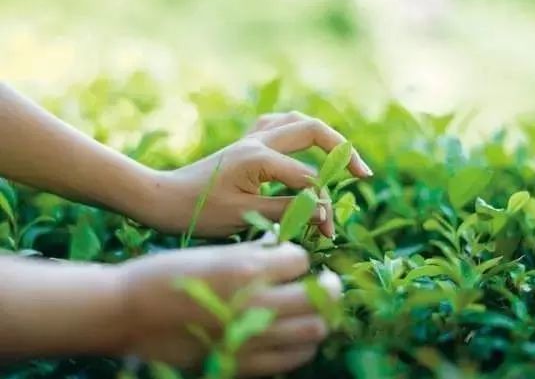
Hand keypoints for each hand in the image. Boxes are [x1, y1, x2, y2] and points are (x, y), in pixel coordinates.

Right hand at [118, 236, 341, 375]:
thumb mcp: (212, 253)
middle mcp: (255, 304)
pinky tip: (290, 333)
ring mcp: (251, 338)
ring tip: (309, 308)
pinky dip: (300, 344)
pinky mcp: (241, 364)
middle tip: (324, 281)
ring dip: (318, 316)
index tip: (289, 259)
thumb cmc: (165, 274)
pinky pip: (292, 358)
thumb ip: (253, 256)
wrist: (125, 313)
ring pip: (314, 330)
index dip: (297, 257)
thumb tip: (283, 254)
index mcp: (246, 269)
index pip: (299, 259)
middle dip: (327, 285)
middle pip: (321, 296)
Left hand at [142, 112, 371, 236]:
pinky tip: (303, 146)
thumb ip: (287, 211)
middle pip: (313, 130)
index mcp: (259, 158)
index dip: (323, 207)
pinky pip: (278, 125)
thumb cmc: (197, 211)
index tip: (328, 232)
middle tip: (361, 175)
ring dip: (322, 136)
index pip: (308, 179)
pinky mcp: (245, 143)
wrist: (162, 198)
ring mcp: (251, 138)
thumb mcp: (244, 216)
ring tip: (340, 156)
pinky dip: (298, 132)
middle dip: (342, 151)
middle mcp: (258, 140)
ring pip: (297, 121)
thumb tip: (323, 213)